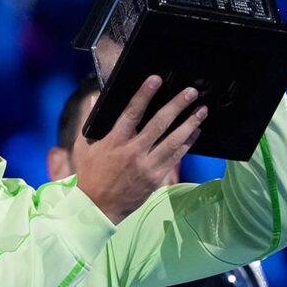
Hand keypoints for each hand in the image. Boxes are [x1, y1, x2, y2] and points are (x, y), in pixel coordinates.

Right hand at [74, 75, 208, 224]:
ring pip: (173, 141)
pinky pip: (175, 157)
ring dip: (189, 123)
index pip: (131, 112)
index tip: (156, 80)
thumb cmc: (90, 174)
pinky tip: (196, 132)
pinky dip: (187, 143)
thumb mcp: (83, 146)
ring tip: (202, 110)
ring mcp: (147, 165)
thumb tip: (95, 97)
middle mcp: (133, 151)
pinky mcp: (156, 177)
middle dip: (176, 106)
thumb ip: (90, 121)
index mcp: (114, 141)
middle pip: (159, 124)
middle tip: (191, 92)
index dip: (144, 95)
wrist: (98, 207)